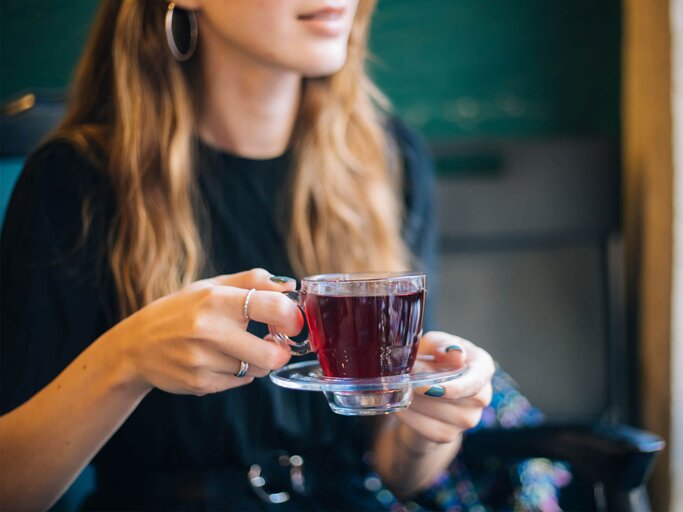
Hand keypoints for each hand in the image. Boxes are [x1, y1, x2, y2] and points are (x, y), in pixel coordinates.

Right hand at [106, 269, 302, 395]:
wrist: (136, 346)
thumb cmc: (181, 310)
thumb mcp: (212, 286)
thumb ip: (253, 281)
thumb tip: (291, 286)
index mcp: (216, 300)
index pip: (273, 307)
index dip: (292, 317)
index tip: (291, 321)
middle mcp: (209, 331)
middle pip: (271, 354)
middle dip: (281, 350)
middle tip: (275, 342)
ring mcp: (203, 361)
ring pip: (257, 369)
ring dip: (257, 360)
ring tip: (239, 346)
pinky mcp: (200, 384)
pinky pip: (241, 381)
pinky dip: (240, 372)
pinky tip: (220, 359)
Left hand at [397, 331, 494, 445]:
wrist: (423, 390)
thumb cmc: (432, 358)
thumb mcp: (433, 345)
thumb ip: (441, 344)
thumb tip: (455, 353)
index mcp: (483, 367)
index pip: (476, 381)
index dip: (454, 387)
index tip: (429, 387)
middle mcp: (482, 396)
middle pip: (453, 398)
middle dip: (422, 389)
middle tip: (400, 379)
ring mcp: (468, 419)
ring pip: (437, 413)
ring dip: (412, 401)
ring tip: (397, 388)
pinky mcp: (450, 435)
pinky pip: (427, 429)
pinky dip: (409, 417)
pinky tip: (399, 405)